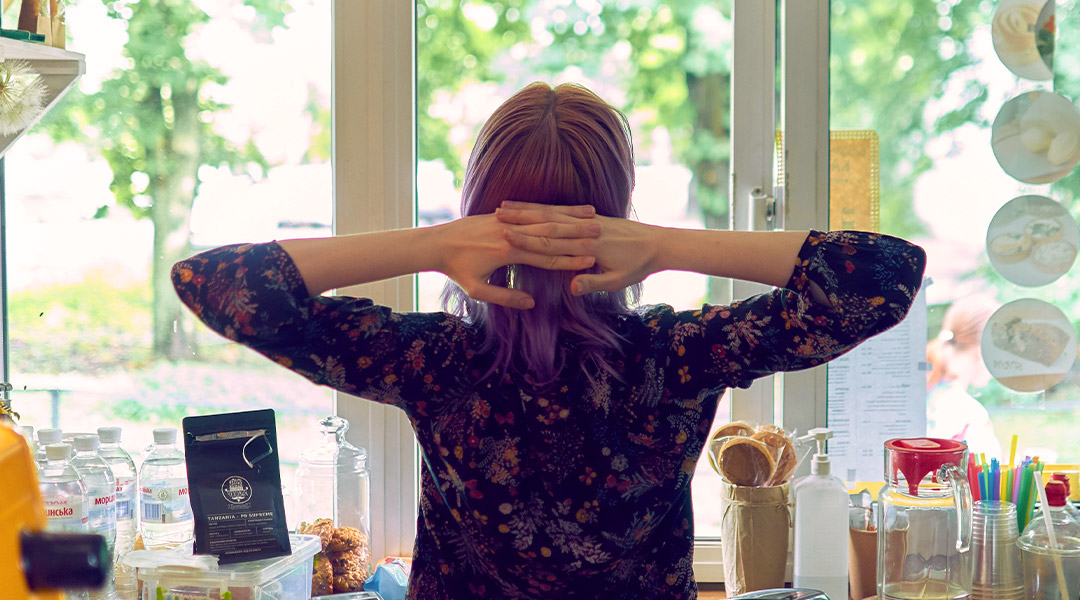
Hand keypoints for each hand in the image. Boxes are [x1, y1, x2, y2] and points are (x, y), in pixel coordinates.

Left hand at [436, 204, 600, 307]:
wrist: (436, 242)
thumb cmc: (456, 270)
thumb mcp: (477, 290)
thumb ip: (505, 296)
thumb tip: (531, 302)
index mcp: (507, 253)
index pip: (546, 258)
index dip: (569, 261)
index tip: (591, 261)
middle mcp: (510, 233)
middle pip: (551, 234)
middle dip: (577, 236)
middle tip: (601, 236)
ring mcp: (507, 220)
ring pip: (545, 218)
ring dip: (571, 219)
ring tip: (593, 217)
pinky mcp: (503, 214)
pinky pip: (532, 211)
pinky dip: (552, 210)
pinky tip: (567, 209)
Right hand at [497, 201, 662, 295]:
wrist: (658, 243)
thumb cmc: (638, 266)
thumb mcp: (617, 280)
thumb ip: (593, 283)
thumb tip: (572, 286)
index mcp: (588, 245)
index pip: (550, 241)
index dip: (526, 239)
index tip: (504, 236)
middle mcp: (585, 228)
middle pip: (546, 221)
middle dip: (519, 218)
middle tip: (495, 216)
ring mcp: (587, 219)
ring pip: (551, 212)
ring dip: (527, 209)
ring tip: (504, 207)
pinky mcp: (591, 216)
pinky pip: (561, 210)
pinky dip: (542, 208)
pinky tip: (528, 207)